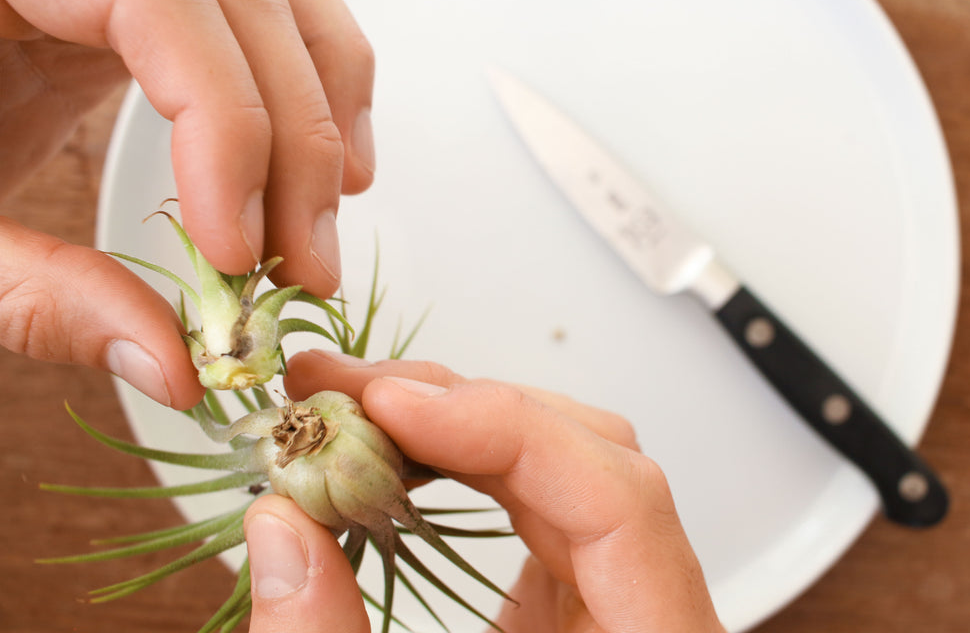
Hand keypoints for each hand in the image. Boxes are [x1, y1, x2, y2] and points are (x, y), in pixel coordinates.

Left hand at [0, 0, 372, 408]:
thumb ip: (32, 295)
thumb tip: (172, 363)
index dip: (224, 122)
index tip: (237, 251)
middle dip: (294, 141)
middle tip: (302, 266)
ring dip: (323, 108)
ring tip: (324, 216)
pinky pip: (263, 4)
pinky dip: (314, 82)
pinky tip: (324, 156)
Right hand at [247, 350, 726, 632]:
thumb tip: (279, 525)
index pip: (621, 501)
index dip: (510, 433)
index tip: (391, 410)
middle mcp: (653, 611)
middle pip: (588, 456)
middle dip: (458, 408)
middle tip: (341, 395)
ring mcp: (615, 592)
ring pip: (559, 459)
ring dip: (452, 422)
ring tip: (351, 410)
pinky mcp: (573, 590)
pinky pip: (531, 492)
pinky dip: (458, 462)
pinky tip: (394, 453)